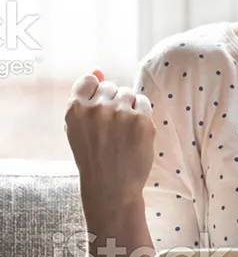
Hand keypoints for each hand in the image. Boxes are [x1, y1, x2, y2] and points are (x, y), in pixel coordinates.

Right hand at [65, 68, 155, 215]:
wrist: (111, 186)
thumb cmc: (93, 157)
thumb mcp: (78, 128)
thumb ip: (85, 98)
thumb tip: (97, 69)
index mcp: (75, 109)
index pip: (89, 80)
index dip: (96, 92)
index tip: (99, 108)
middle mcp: (97, 108)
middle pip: (111, 86)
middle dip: (113, 101)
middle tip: (112, 126)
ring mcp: (120, 113)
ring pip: (128, 93)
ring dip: (128, 107)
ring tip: (123, 130)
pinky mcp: (141, 119)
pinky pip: (144, 102)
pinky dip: (141, 113)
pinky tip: (135, 131)